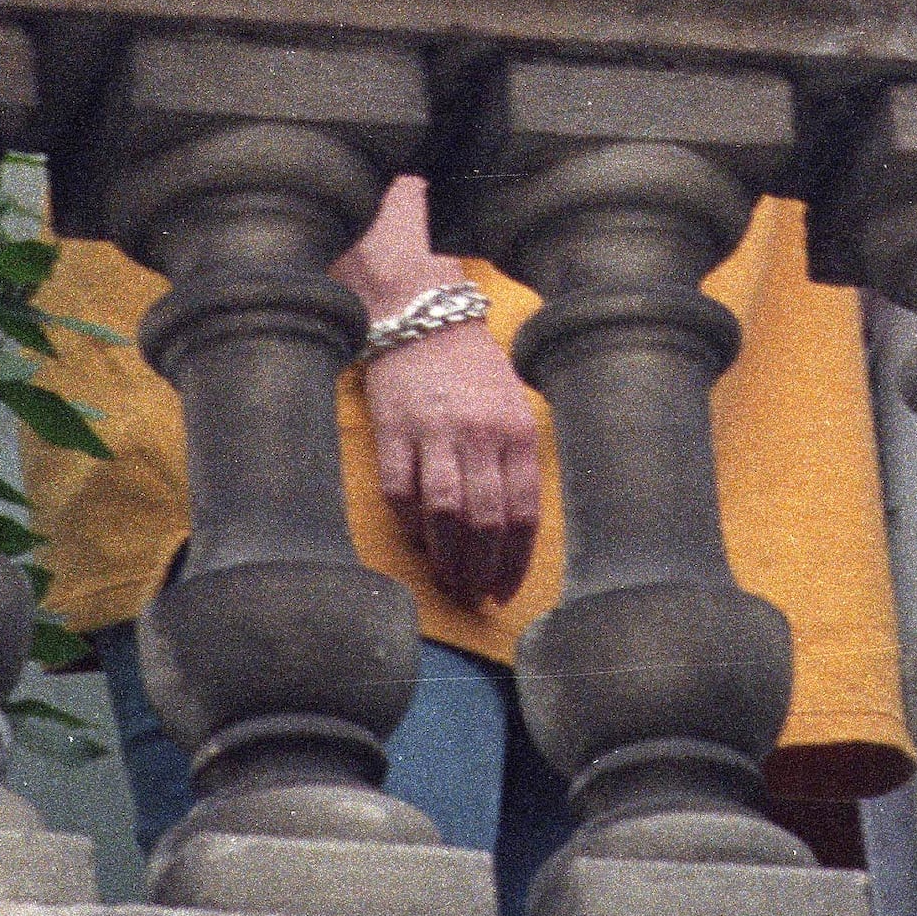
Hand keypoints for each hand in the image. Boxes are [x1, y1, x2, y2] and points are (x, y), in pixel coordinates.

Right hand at [357, 312, 540, 607]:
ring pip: (445, 513)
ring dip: (447, 557)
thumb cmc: (474, 372)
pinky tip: (416, 540)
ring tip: (448, 581)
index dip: (515, 561)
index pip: (523, 513)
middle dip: (481, 569)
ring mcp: (434, 432)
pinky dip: (408, 524)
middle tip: (473, 596)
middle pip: (485, 521)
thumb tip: (513, 533)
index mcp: (517, 432)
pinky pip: (400, 492)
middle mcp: (480, 434)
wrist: (425, 319)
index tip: (505, 591)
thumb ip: (516, 463)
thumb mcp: (513, 409)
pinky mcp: (393, 430)